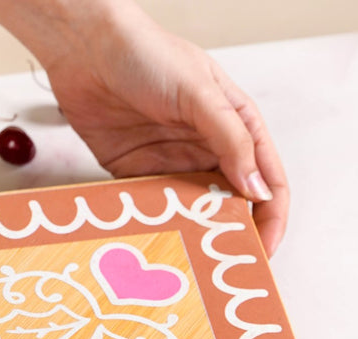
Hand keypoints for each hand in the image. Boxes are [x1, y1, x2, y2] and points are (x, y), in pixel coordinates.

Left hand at [0, 0, 288, 256]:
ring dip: (196, 236)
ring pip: (194, 212)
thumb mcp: (198, 93)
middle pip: (232, 204)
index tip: (265, 251)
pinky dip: (160, 227)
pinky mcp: (137, 175)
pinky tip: (160, 245)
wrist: (86, 51)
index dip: (272, 218)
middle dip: (234, 235)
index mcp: (236, 126)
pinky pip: (155, 209)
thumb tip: (258, 190)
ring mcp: (172, 165)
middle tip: (228, 269)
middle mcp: (207, 149)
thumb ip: (230, 140)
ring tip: (195, 265)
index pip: (267, 179)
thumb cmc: (147, 55)